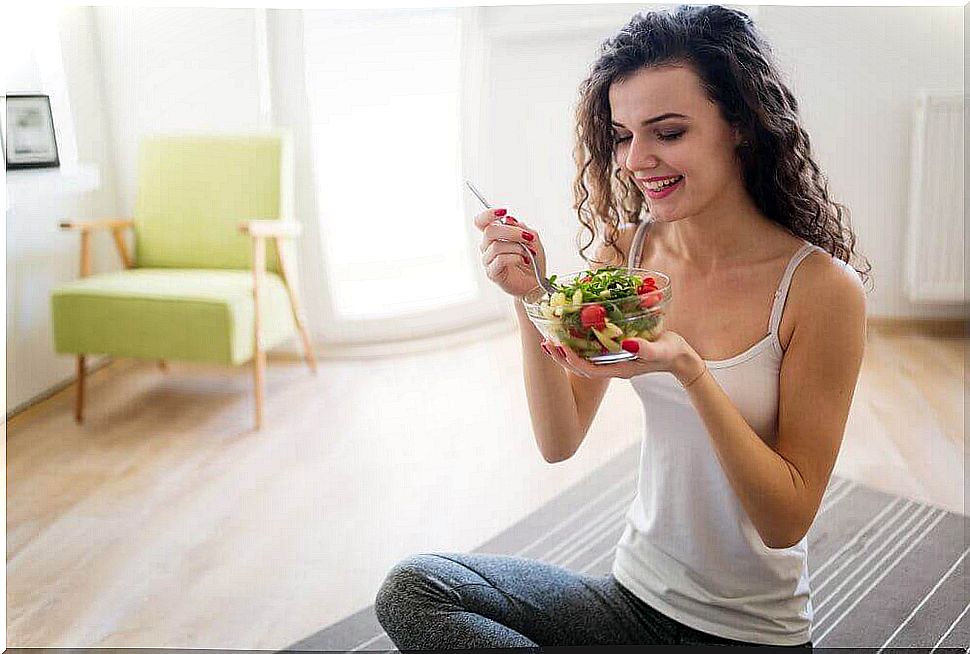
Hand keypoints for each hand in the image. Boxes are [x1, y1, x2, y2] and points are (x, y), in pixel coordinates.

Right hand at [473, 208, 545, 298]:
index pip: (481, 222)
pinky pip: (500, 259)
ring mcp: (488, 261)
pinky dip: (516, 257)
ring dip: (518, 248)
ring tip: (529, 253)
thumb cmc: (532, 260)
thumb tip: (508, 219)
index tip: (504, 212)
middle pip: (490, 231)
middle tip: (527, 237)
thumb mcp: (532, 239)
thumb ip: (521, 228)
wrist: (536, 283)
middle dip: (512, 232)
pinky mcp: (492, 273)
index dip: (488, 214)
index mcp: (495, 236)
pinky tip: (525, 260)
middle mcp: (487, 247)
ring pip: (497, 246)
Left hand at [540, 330, 705, 382]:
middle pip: (580, 366)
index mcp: (619, 369)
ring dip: (566, 350)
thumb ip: (646, 349)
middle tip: (546, 342)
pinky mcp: (615, 352)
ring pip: (583, 359)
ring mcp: (612, 360)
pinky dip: (578, 342)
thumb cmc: (672, 353)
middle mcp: (611, 366)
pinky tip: (571, 331)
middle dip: (561, 356)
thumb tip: (627, 343)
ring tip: (550, 338)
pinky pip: (591, 350)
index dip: (571, 360)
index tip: (559, 346)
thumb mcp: (662, 350)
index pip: (588, 369)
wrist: (680, 357)